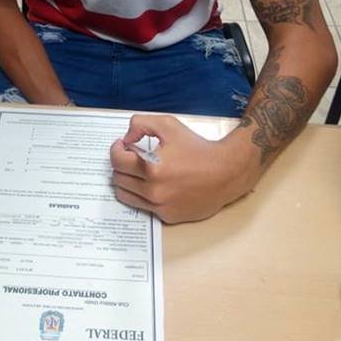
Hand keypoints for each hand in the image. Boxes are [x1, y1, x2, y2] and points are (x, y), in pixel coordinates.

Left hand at [110, 114, 258, 223]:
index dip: (116, 149)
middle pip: (118, 178)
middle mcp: (153, 190)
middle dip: (121, 164)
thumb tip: (126, 139)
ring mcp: (159, 206)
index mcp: (151, 167)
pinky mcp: (167, 216)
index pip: (116, 160)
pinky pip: (143, 206)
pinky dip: (142, 194)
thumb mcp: (169, 125)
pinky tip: (153, 183)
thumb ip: (141, 124)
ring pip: (125, 195)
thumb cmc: (198, 148)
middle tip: (130, 156)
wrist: (225, 173)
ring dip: (127, 181)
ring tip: (137, 170)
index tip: (122, 145)